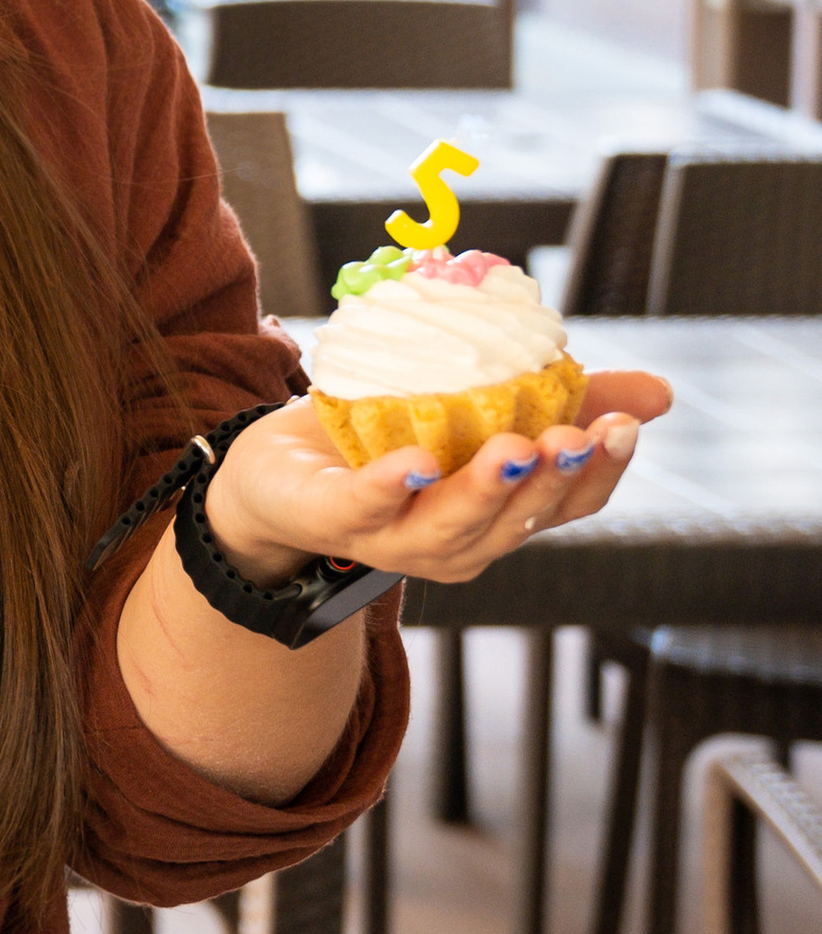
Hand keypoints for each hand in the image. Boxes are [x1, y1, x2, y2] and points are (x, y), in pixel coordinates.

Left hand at [201, 371, 673, 591]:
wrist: (273, 472)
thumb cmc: (383, 440)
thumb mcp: (473, 409)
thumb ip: (560, 399)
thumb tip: (660, 392)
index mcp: (497, 515)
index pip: (566, 506)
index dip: (599, 471)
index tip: (625, 425)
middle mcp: (455, 541)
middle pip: (515, 521)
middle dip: (549, 481)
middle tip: (573, 435)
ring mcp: (392, 539)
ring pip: (450, 527)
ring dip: (484, 489)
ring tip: (513, 447)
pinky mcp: (329, 517)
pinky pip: (364, 508)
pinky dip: (392, 487)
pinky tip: (415, 460)